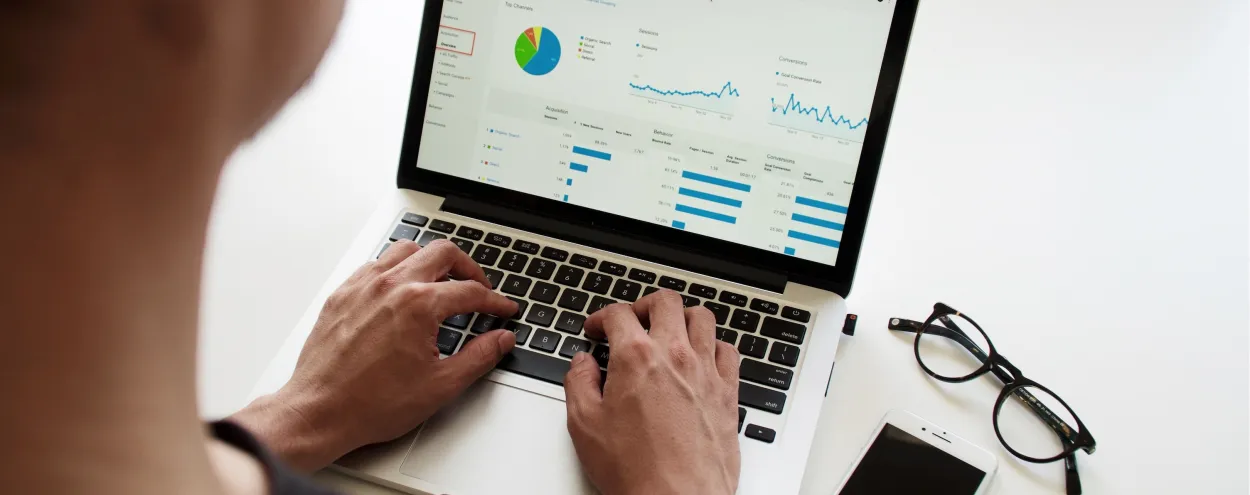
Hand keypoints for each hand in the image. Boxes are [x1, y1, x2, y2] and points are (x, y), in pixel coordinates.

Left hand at [231, 239, 518, 470]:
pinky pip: (374, 265)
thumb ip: (479, 357)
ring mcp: (363, 286)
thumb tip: (501, 340)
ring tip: (441, 281)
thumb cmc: (371, 403)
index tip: (503, 310)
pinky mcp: (342, 294)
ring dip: (430, 261)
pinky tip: (400, 289)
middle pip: (443, 253)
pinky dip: (395, 270)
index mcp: (419, 305)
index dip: (495, 301)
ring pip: (406, 250)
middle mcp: (391, 286)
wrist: (320, 412)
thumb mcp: (440, 386)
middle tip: (479, 287)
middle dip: (469, 268)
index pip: (470, 291)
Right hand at [564, 290, 740, 494]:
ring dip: (682, 317)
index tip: (596, 329)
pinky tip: (703, 356)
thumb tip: (582, 364)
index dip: (601, 317)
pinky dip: (714, 345)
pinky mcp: (728, 392)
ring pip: (702, 317)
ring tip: (669, 330)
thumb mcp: (585, 425)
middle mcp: (675, 355)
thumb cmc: (636, 469)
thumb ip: (579, 384)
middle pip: (665, 302)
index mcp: (636, 358)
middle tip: (633, 321)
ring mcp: (706, 371)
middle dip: (644, 305)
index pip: (619, 314)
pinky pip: (728, 350)